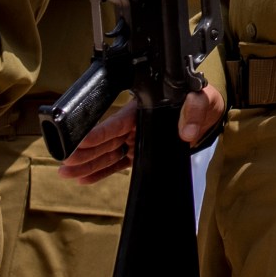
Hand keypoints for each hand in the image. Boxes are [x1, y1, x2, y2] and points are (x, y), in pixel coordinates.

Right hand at [57, 82, 224, 182]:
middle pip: (106, 141)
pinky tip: (86, 178)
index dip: (98, 134)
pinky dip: (102, 170)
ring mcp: (136, 139)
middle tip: (65, 163)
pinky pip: (118, 162)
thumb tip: (187, 132)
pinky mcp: (142, 151)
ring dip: (88, 164)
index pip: (117, 123)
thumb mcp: (202, 99)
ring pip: (108, 153)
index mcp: (144, 109)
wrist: (210, 114)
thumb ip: (194, 111)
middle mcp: (135, 124)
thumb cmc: (203, 100)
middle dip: (84, 152)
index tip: (79, 142)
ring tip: (68, 173)